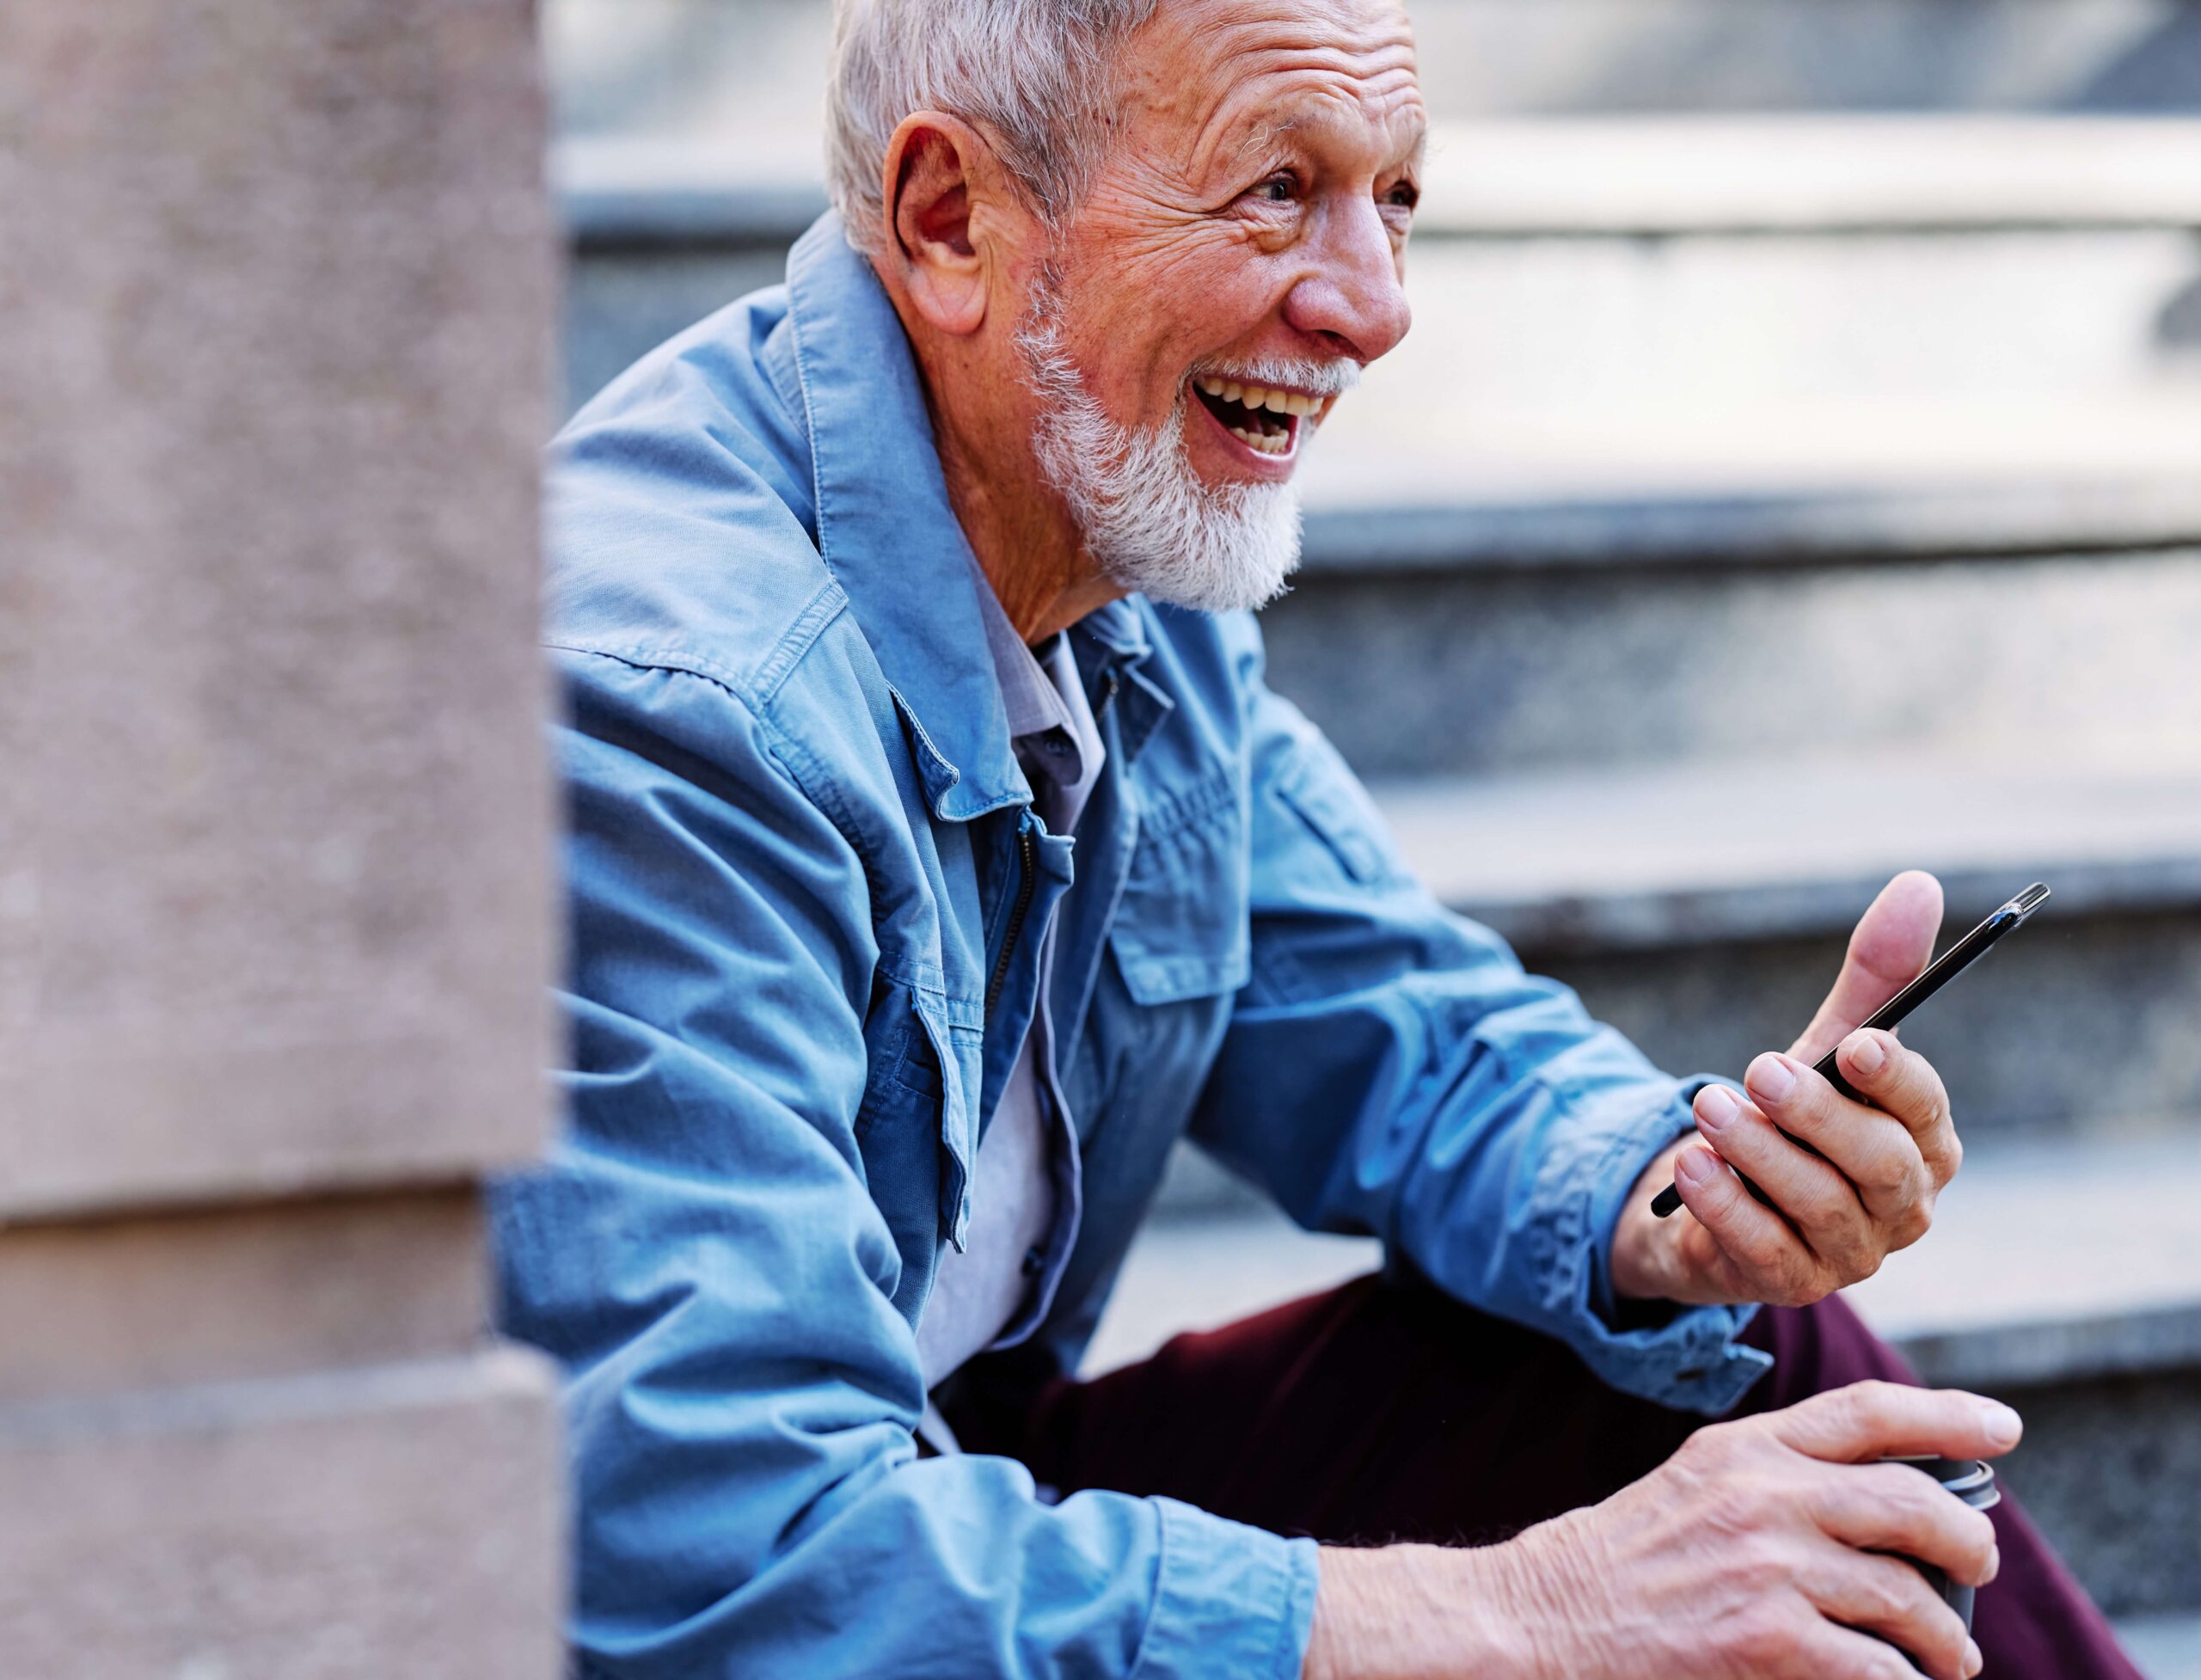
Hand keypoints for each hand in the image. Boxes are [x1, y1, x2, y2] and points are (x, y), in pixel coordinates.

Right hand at [1303, 1380, 2016, 1679]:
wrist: (1540, 1622)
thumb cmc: (1620, 1565)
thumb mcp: (1694, 1487)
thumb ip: (1775, 1479)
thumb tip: (1881, 1499)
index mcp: (1742, 1447)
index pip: (1866, 1413)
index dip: (1948, 1414)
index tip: (2003, 1429)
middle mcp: (1761, 1494)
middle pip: (1912, 1502)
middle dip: (1968, 1542)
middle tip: (1977, 1567)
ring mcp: (1766, 1567)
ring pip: (1907, 1598)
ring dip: (1942, 1640)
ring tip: (1944, 1659)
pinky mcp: (1766, 1640)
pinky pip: (1877, 1668)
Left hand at [1610, 870, 1962, 1307]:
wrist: (1713, 1195)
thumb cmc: (1793, 1113)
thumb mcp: (1825, 1044)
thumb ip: (1873, 976)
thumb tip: (1919, 882)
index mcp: (1924, 1142)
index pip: (1926, 1109)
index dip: (1896, 1077)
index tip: (1856, 1042)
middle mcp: (1902, 1205)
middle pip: (1879, 1165)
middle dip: (1819, 1114)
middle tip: (1760, 1069)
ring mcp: (1851, 1253)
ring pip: (1820, 1206)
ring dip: (1760, 1153)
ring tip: (1708, 1107)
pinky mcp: (1791, 1285)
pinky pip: (1765, 1252)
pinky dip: (1727, 1206)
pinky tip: (1691, 1167)